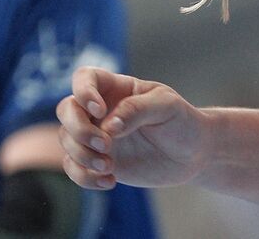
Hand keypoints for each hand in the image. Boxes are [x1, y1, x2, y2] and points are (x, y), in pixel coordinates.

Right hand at [56, 66, 207, 188]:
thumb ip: (137, 109)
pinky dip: (84, 177)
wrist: (192, 154)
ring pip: (67, 140)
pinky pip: (73, 168)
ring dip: (82, 156)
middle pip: (66, 109)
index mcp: (117, 88)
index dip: (83, 92)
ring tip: (109, 167)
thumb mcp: (167, 107)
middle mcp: (101, 111)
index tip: (100, 111)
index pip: (84, 77)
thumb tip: (107, 125)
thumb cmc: (182, 121)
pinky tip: (109, 181)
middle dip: (79, 130)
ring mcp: (96, 135)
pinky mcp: (96, 161)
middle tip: (106, 145)